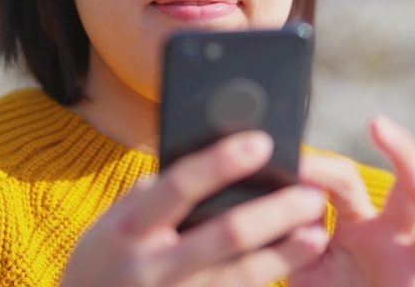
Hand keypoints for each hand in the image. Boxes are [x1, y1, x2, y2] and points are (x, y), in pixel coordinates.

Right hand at [59, 131, 328, 286]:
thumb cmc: (98, 270)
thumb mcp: (106, 230)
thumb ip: (146, 199)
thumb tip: (193, 163)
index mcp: (127, 230)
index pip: (179, 186)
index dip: (221, 162)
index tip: (262, 142)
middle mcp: (151, 267)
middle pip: (224, 234)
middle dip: (274, 212)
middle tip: (311, 193)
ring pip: (242, 275)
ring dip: (285, 252)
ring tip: (317, 231)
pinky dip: (268, 278)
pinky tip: (292, 262)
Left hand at [289, 116, 414, 286]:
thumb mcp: (301, 263)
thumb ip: (294, 230)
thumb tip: (281, 186)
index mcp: (363, 223)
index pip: (348, 181)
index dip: (320, 169)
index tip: (293, 161)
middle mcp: (398, 239)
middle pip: (413, 188)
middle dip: (404, 154)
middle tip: (381, 126)